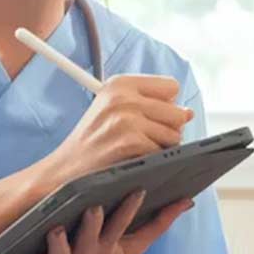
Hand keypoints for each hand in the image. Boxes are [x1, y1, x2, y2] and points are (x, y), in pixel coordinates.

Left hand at [0, 191, 192, 253]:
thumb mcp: (132, 249)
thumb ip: (159, 225)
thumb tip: (188, 201)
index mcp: (107, 246)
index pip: (121, 224)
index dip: (129, 208)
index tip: (137, 189)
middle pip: (91, 236)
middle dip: (93, 224)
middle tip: (95, 207)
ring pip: (60, 251)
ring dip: (57, 243)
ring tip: (55, 230)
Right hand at [38, 74, 192, 189]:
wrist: (64, 170)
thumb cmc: (93, 143)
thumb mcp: (115, 111)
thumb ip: (152, 106)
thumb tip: (188, 113)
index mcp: (120, 83)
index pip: (171, 86)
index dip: (166, 106)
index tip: (150, 119)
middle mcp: (123, 95)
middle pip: (178, 112)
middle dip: (168, 129)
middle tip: (142, 140)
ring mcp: (126, 117)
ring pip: (174, 134)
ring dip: (161, 148)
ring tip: (135, 151)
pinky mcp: (129, 141)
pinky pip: (163, 151)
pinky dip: (152, 161)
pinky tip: (132, 161)